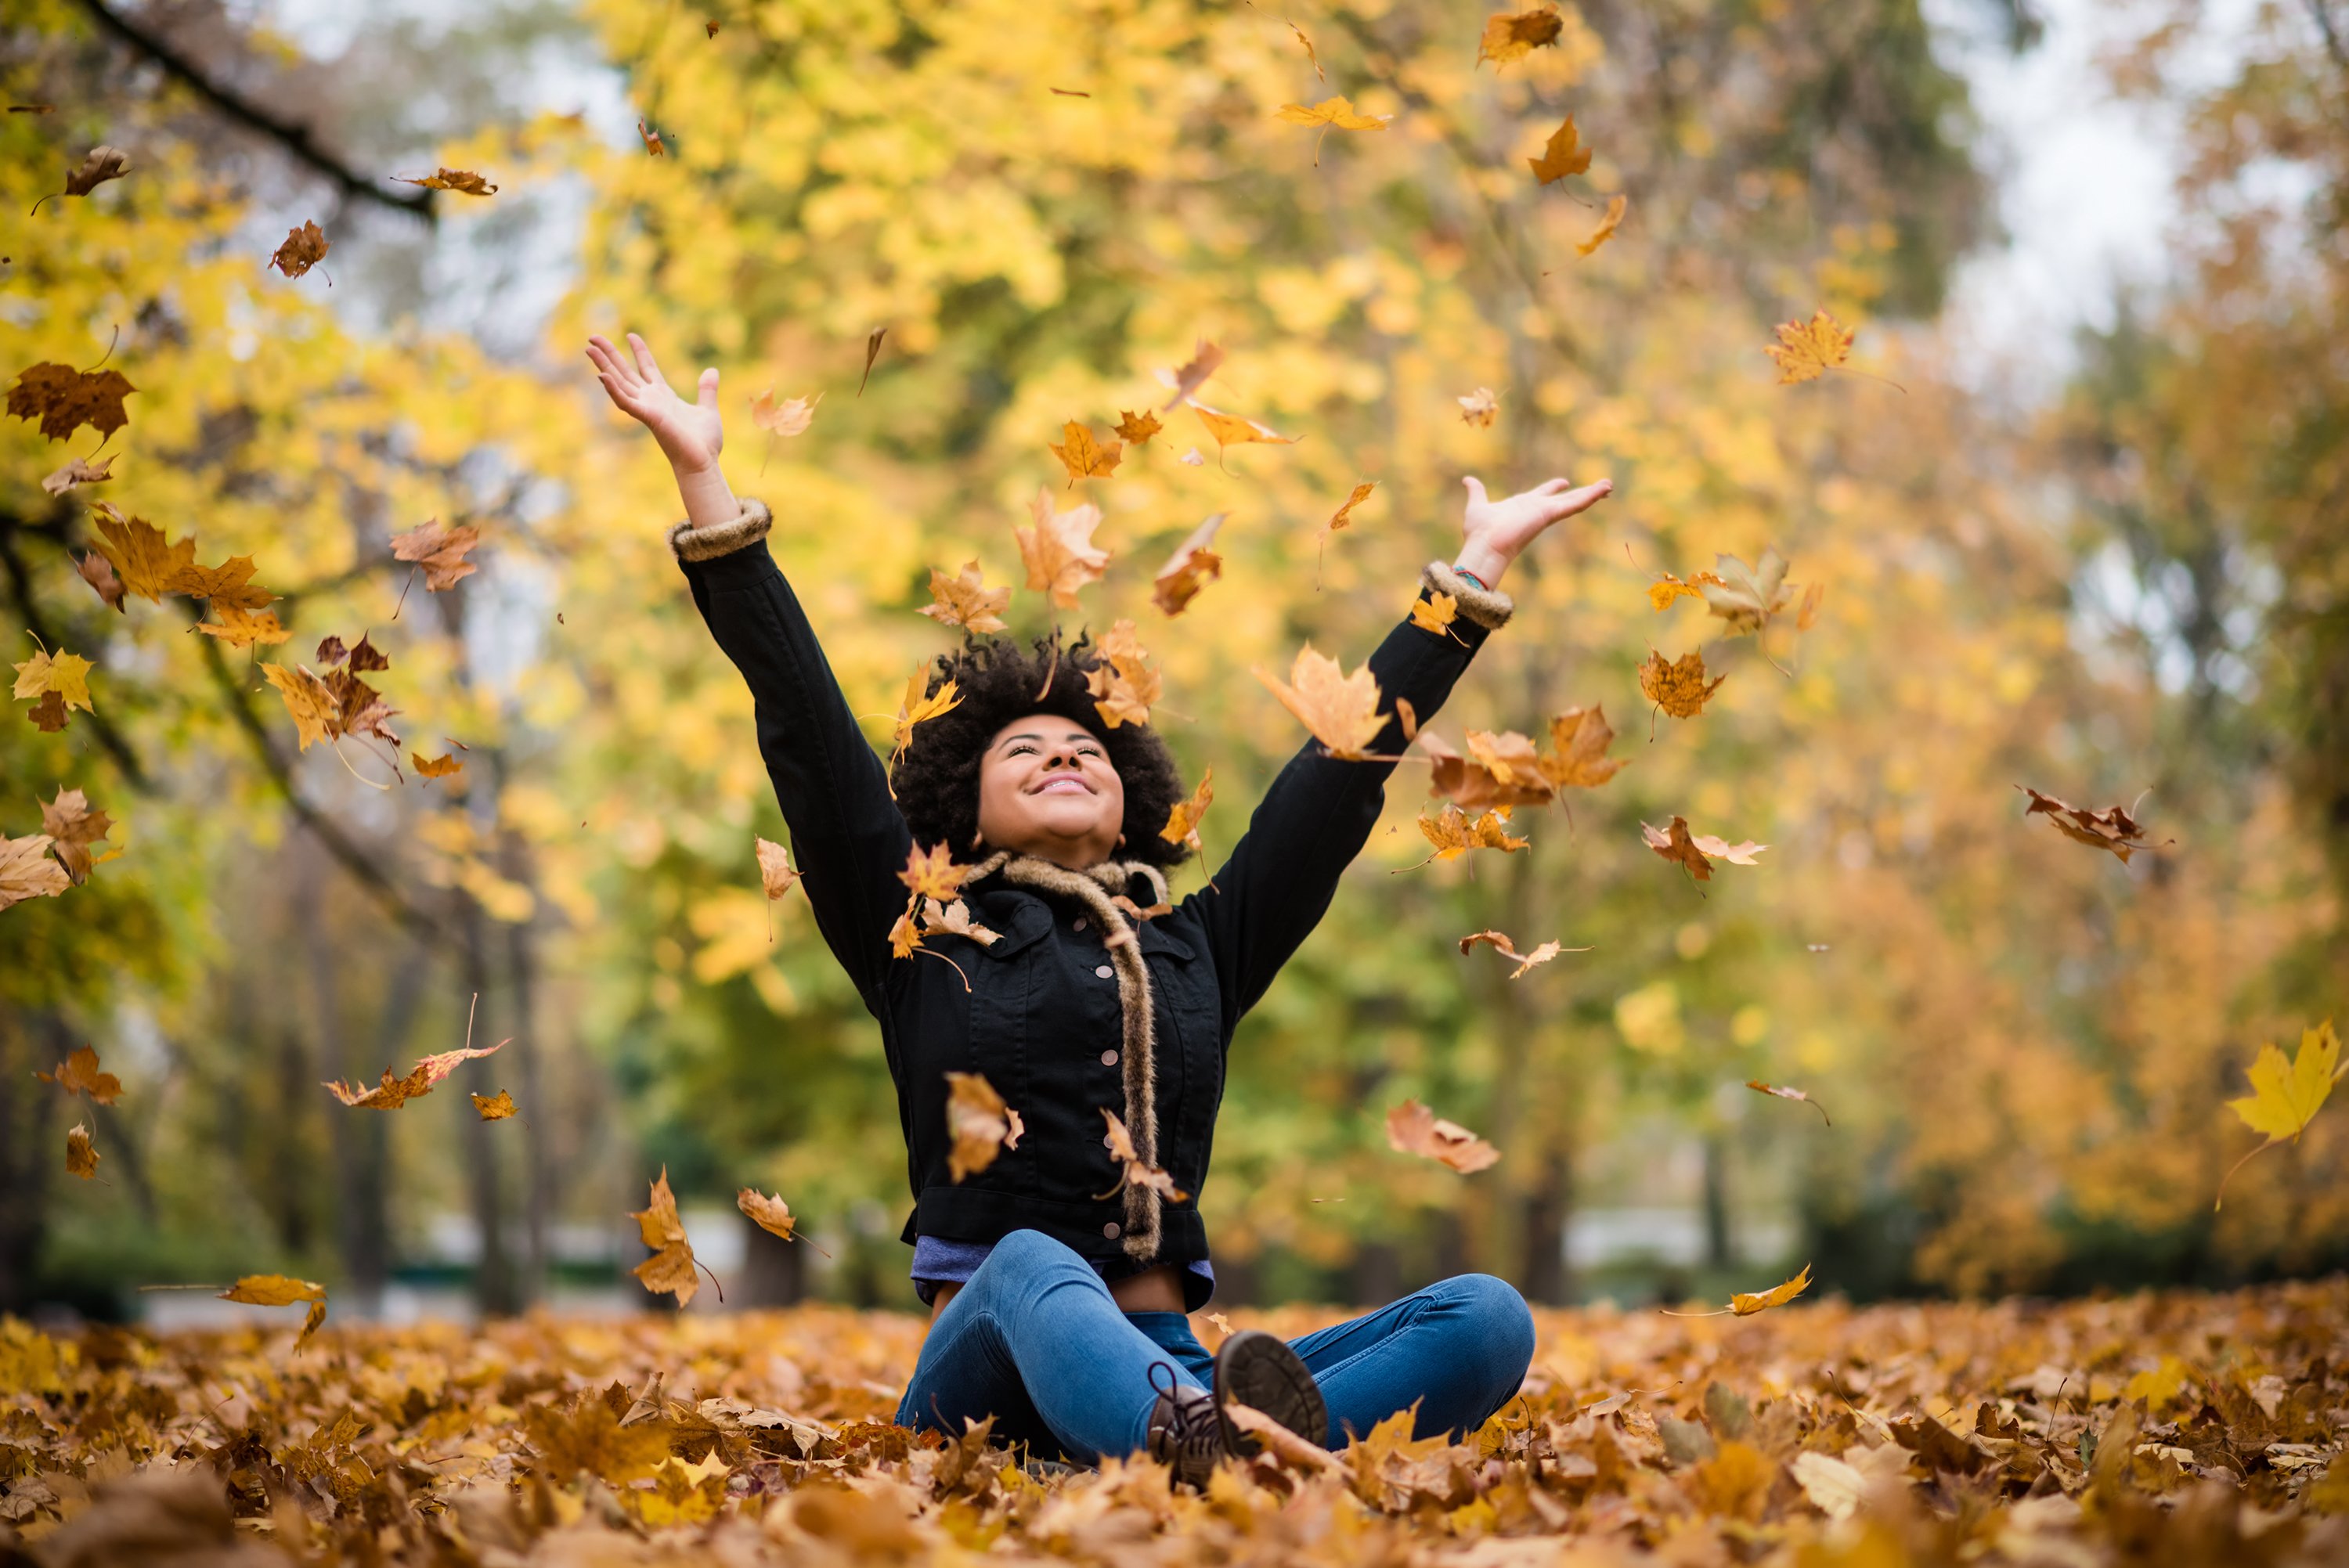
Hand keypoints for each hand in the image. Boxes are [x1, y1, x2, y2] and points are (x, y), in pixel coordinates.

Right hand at [586, 332, 724, 475]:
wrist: (703, 462)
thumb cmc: (704, 442)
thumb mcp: (707, 409)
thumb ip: (707, 390)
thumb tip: (712, 371)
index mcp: (664, 396)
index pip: (648, 368)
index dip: (640, 351)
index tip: (631, 335)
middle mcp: (651, 400)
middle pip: (625, 372)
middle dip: (609, 355)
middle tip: (592, 337)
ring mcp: (647, 408)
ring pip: (620, 383)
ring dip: (604, 366)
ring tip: (589, 349)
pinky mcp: (648, 418)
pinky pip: (626, 402)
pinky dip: (614, 390)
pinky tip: (602, 376)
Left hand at [1454, 474, 1612, 589]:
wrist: (1484, 548)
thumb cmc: (1479, 533)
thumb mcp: (1477, 505)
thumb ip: (1476, 492)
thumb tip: (1467, 480)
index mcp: (1523, 507)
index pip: (1543, 495)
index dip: (1553, 488)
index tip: (1564, 482)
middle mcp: (1537, 510)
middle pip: (1565, 499)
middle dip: (1582, 493)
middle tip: (1599, 487)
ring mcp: (1545, 513)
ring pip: (1574, 502)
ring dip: (1592, 493)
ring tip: (1609, 485)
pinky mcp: (1549, 514)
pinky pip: (1574, 504)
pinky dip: (1590, 496)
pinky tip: (1604, 489)